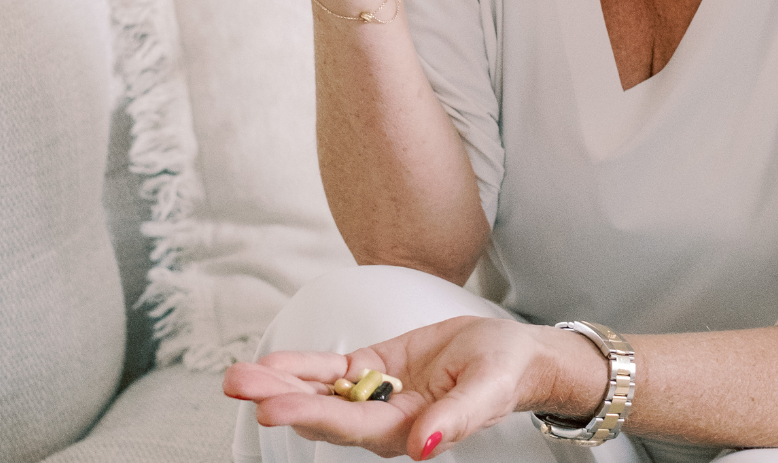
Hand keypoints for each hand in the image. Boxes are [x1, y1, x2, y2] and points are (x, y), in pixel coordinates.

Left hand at [223, 316, 605, 459]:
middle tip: (239, 385)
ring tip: (239, 376)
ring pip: (321, 391)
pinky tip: (274, 364)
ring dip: (281, 382)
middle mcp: (384, 419)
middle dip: (280, 399)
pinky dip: (304, 366)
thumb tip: (424, 450)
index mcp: (408, 432)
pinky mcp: (377, 368)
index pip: (351, 426)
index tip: (271, 408)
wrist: (511, 354)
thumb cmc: (504, 373)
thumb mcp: (485, 392)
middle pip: (323, 411)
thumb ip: (455, 422)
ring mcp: (377, 393)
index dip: (310, 416)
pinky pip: (334, 370)